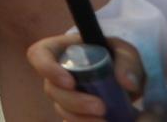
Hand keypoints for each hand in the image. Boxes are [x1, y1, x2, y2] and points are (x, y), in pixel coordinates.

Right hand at [25, 32, 142, 117]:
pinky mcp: (74, 112)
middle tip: (100, 108)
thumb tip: (128, 84)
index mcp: (60, 51)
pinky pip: (71, 121)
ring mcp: (64, 95)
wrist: (124, 77)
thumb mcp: (124, 52)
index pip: (38, 55)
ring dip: (80, 118)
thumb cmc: (116, 56)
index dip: (47, 69)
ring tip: (106, 121)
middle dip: (74, 102)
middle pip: (51, 89)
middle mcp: (56, 74)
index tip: (70, 83)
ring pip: (60, 108)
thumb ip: (127, 63)